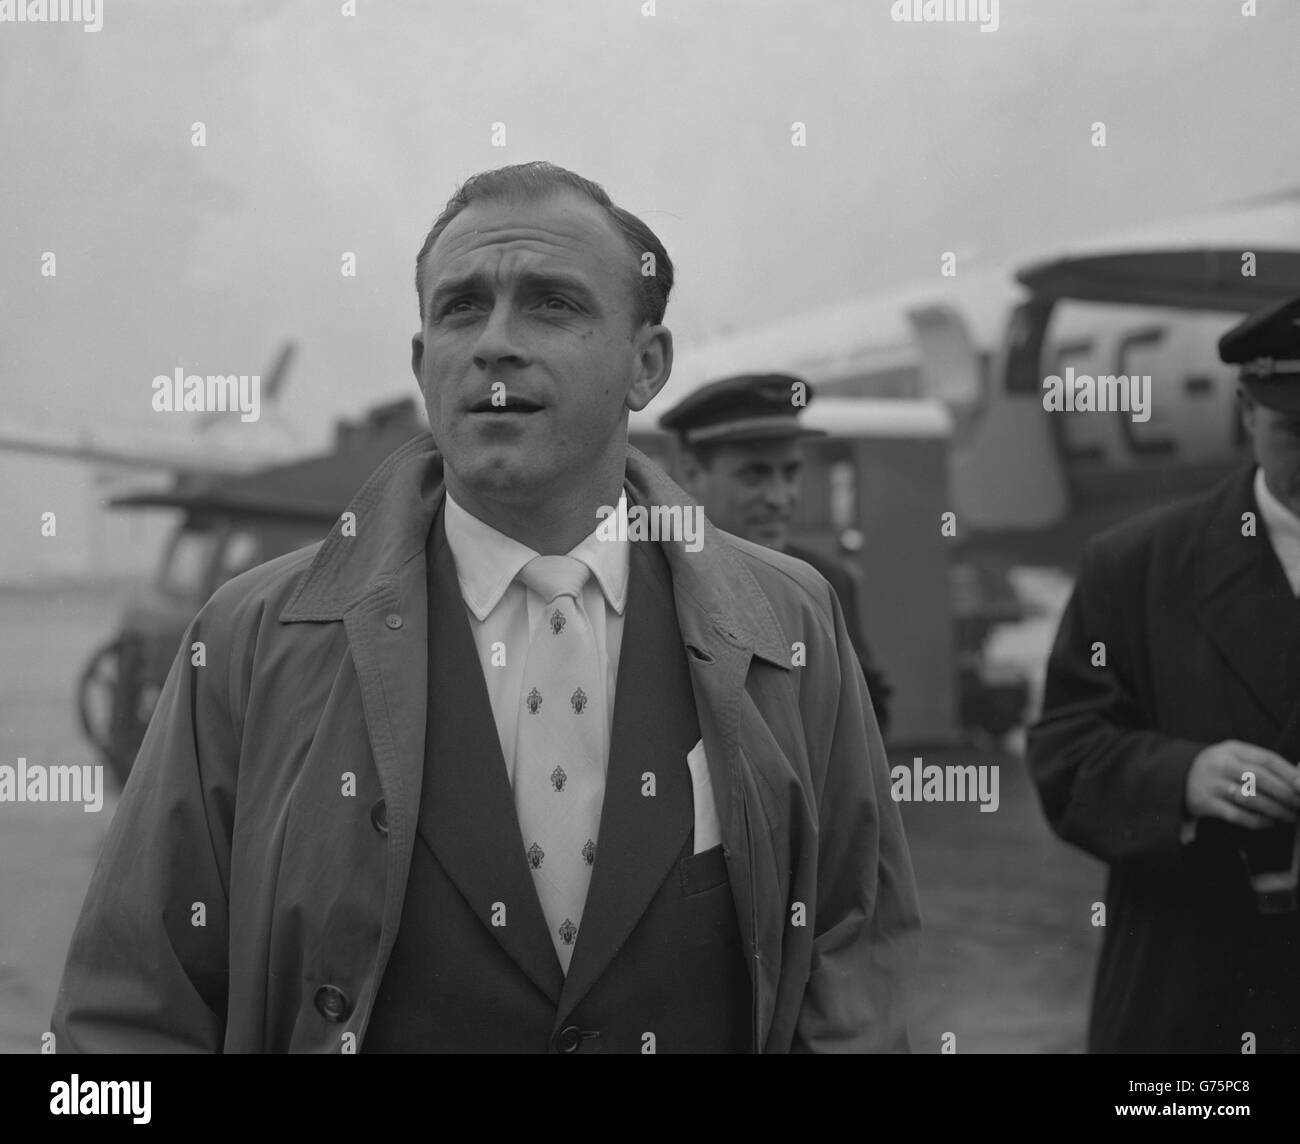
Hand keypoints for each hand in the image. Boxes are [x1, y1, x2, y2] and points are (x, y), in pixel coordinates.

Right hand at [1185, 740, 1299, 829]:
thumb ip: (1261, 765)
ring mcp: (1212, 784)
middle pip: (1260, 778)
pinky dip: (1257, 821)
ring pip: (1250, 798)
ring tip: (1290, 817)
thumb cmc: (1218, 768)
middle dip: (1286, 794)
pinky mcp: (1205, 803)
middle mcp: (1221, 764)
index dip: (1289, 773)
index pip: (1266, 759)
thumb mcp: (1235, 756)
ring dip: (1275, 810)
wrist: (1176, 775)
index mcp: (1232, 749)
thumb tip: (1298, 778)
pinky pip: (1237, 815)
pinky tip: (1269, 823)